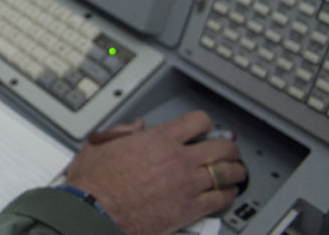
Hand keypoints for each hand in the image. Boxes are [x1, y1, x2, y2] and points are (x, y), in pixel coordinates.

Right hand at [64, 110, 245, 234]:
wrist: (95, 210)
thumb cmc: (95, 181)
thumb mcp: (101, 144)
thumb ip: (122, 132)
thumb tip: (136, 127)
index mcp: (158, 139)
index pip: (197, 122)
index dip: (204, 123)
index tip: (205, 128)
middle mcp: (178, 159)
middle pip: (221, 147)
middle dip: (229, 148)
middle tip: (229, 150)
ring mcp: (187, 184)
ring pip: (227, 172)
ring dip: (235, 171)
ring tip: (237, 172)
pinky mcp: (190, 209)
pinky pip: (221, 199)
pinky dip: (228, 195)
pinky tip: (227, 194)